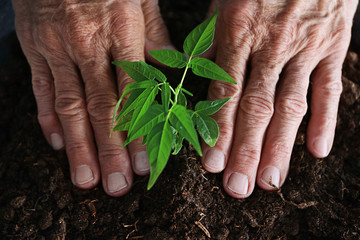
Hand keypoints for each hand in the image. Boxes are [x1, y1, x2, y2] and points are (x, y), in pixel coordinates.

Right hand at [13, 0, 172, 195]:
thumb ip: (157, 38)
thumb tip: (175, 69)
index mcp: (122, 33)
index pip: (134, 92)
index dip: (139, 130)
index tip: (144, 162)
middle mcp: (88, 46)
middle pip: (100, 107)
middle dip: (109, 150)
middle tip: (116, 186)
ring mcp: (57, 49)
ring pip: (69, 106)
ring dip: (78, 147)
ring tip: (86, 179)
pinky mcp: (35, 49)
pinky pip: (42, 89)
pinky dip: (49, 119)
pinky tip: (58, 144)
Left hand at [202, 0, 357, 197]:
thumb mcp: (225, 3)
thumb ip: (210, 42)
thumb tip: (193, 76)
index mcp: (238, 33)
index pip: (226, 93)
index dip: (218, 131)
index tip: (211, 164)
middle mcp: (271, 46)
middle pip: (257, 108)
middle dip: (246, 152)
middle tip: (237, 188)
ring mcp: (305, 48)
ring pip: (291, 106)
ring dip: (280, 147)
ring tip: (269, 181)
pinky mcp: (333, 47)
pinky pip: (330, 89)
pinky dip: (326, 121)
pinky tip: (317, 151)